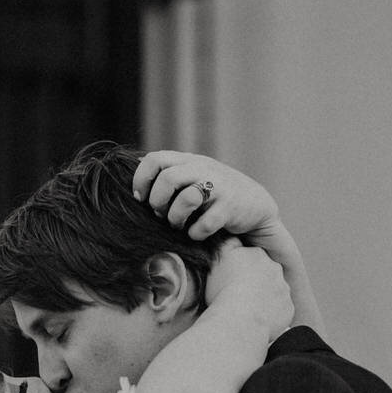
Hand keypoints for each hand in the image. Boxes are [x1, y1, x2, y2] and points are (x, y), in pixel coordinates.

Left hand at [134, 150, 285, 247]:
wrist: (254, 205)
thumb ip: (170, 171)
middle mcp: (203, 168)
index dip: (142, 179)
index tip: (140, 198)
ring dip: (176, 218)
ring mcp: (218, 187)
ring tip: (178, 225)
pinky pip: (204, 224)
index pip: (155, 158)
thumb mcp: (193, 175)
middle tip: (160, 215)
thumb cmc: (215, 195)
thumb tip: (137, 163)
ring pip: (186, 199)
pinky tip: (198, 234)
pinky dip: (196, 234)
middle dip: (158, 202)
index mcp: (189, 161)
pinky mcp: (230, 207)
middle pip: (168, 179)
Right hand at [204, 238, 294, 338]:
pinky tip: (257, 322)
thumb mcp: (219, 260)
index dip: (240, 270)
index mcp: (257, 255)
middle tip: (239, 298)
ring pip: (274, 293)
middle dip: (255, 283)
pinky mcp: (288, 308)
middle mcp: (274, 268)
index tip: (231, 281)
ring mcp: (284, 289)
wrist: (240, 321)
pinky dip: (272, 317)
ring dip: (264, 300)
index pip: (250, 258)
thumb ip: (227, 246)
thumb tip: (232, 237)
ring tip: (247, 313)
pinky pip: (280, 312)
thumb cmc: (223, 291)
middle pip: (264, 274)